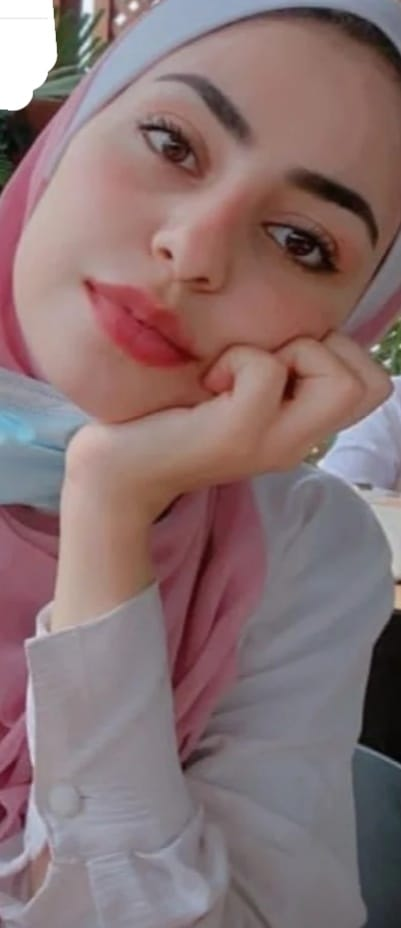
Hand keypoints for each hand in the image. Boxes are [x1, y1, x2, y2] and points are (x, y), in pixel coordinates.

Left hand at [64, 331, 390, 527]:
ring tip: (240, 369)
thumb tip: (291, 315)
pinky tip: (209, 378)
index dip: (341, 353)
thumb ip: (271, 367)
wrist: (116, 470)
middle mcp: (297, 442)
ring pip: (343, 382)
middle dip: (330, 349)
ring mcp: (273, 443)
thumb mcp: (233, 390)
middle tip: (269, 359)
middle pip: (373, 386)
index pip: (373, 386)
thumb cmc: (168, 417)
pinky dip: (239, 358)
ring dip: (294, 352)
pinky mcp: (238, 435)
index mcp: (299, 429)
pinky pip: (267, 372)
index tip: (280, 355)